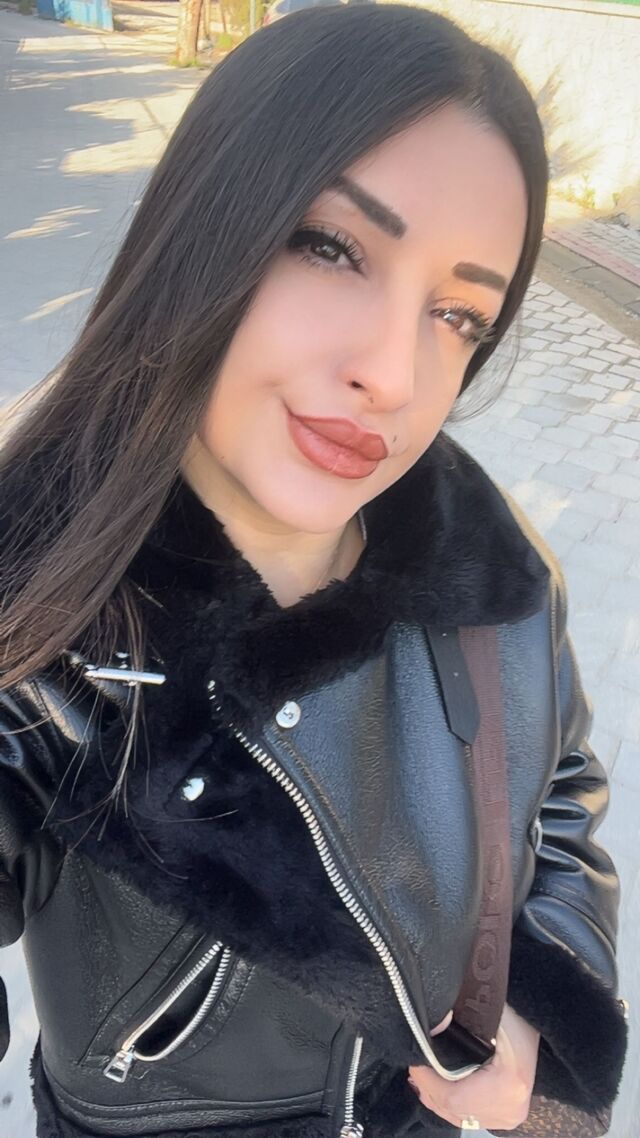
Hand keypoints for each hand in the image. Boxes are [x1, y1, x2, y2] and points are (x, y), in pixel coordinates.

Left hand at [408, 1005, 539, 1130]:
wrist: (541, 1026)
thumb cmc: (519, 1018)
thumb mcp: (493, 1012)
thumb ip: (463, 1018)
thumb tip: (432, 1026)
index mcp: (509, 1084)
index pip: (454, 1098)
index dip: (429, 1082)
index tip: (414, 1063)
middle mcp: (511, 1108)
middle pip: (455, 1110)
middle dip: (430, 1090)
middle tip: (415, 1069)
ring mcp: (510, 1117)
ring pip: (461, 1117)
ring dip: (438, 1098)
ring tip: (423, 1077)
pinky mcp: (507, 1117)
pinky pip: (471, 1118)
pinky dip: (452, 1106)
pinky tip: (439, 1090)